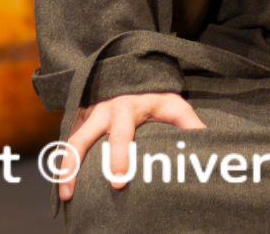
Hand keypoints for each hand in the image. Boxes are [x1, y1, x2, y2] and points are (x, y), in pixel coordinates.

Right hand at [58, 92, 205, 199]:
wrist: (133, 72)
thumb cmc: (156, 93)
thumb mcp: (175, 104)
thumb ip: (189, 123)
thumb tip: (207, 142)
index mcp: (127, 108)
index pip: (121, 135)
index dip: (118, 158)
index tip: (118, 182)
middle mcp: (103, 111)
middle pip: (82, 139)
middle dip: (74, 166)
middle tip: (71, 194)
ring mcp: (88, 115)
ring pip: (69, 141)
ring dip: (63, 169)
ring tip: (65, 196)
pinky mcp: (80, 120)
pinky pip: (67, 142)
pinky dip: (61, 163)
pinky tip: (64, 185)